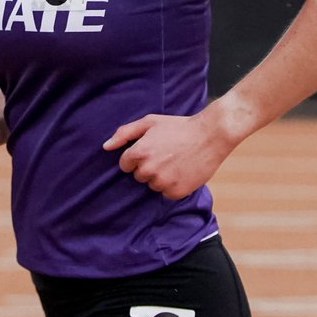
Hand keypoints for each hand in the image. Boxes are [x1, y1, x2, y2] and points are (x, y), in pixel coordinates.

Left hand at [102, 111, 227, 199]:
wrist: (210, 135)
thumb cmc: (178, 126)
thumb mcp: (149, 122)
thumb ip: (124, 133)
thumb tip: (105, 147)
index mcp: (138, 153)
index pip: (125, 164)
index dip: (136, 156)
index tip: (150, 150)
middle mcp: (148, 169)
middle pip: (138, 176)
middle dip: (148, 166)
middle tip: (165, 154)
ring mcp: (162, 182)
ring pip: (153, 185)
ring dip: (161, 177)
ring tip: (175, 162)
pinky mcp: (176, 192)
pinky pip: (166, 193)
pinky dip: (173, 185)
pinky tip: (182, 171)